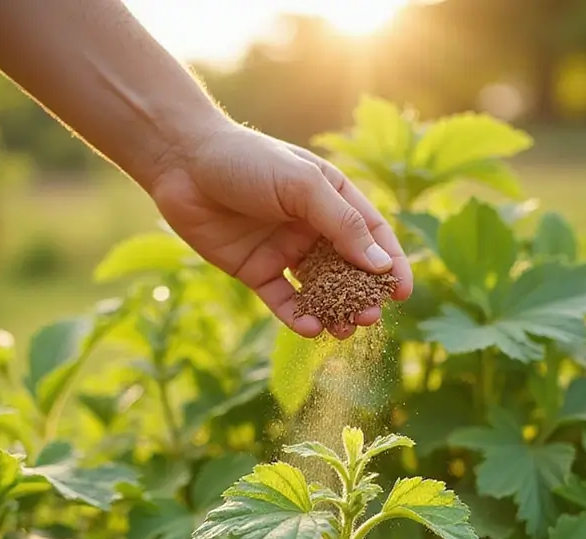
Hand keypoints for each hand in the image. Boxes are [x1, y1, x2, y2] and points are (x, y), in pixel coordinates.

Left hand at [149, 119, 412, 337]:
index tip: (402, 293)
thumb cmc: (248, 161)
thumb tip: (380, 265)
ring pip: (319, 290)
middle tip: (370, 319)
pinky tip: (309, 328)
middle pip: (348, 269)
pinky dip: (297, 316)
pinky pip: (284, 300)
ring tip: (345, 331)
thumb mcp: (303, 186)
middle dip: (362, 297)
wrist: (183, 162)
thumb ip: (343, 224)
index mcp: (333, 197)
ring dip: (334, 312)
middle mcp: (313, 227)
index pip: (372, 235)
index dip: (390, 264)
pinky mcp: (258, 271)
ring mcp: (285, 251)